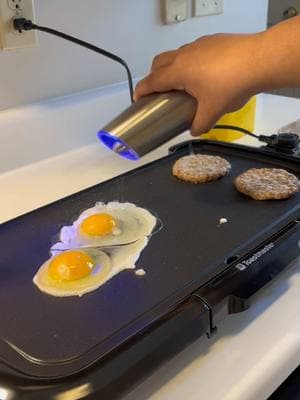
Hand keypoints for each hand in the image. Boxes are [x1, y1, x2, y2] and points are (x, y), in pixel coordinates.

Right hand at [134, 33, 262, 134]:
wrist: (258, 60)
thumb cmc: (231, 85)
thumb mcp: (213, 111)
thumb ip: (200, 124)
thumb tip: (194, 129)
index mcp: (178, 71)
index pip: (151, 81)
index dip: (141, 91)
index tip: (137, 99)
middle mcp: (184, 55)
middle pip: (158, 63)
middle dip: (153, 76)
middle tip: (159, 91)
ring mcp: (198, 45)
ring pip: (176, 55)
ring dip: (172, 68)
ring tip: (183, 84)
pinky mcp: (212, 40)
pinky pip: (193, 51)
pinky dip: (190, 62)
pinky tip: (205, 74)